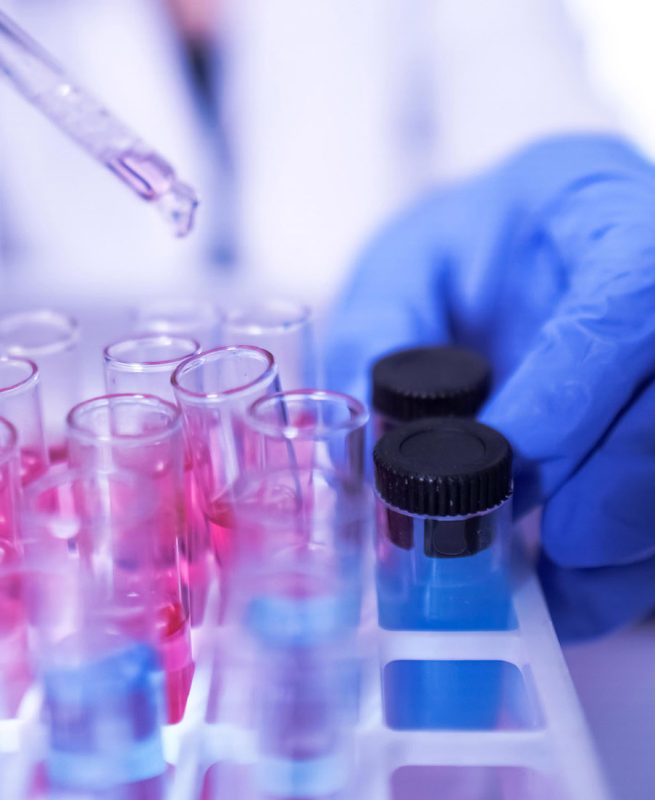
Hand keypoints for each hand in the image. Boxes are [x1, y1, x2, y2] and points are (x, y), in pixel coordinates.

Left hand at [325, 135, 654, 639]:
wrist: (524, 254)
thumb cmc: (468, 252)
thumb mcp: (406, 266)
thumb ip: (383, 332)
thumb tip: (374, 438)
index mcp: (594, 214)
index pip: (626, 300)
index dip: (575, 393)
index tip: (510, 469)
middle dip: (607, 492)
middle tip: (532, 550)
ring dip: (621, 545)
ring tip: (547, 583)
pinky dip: (626, 566)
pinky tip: (572, 584)